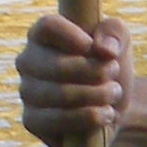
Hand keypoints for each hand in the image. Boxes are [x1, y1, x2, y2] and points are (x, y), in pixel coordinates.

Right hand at [18, 12, 129, 146]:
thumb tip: (103, 48)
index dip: (75, 36)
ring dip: (98, 95)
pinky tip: (105, 114)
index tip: (95, 47)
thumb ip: (115, 32)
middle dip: (95, 72)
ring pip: (61, 94)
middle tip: (114, 73)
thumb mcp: (119, 43)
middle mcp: (28, 61)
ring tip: (113, 93)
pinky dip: (89, 117)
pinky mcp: (32, 120)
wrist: (112, 106)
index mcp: (42, 35)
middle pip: (57, 65)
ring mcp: (27, 92)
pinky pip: (58, 120)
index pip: (48, 26)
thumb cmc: (109, 68)